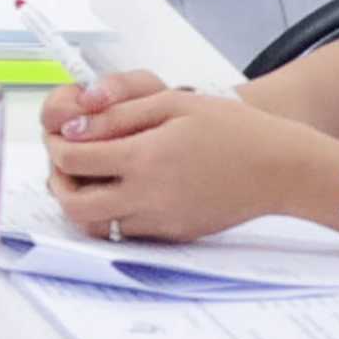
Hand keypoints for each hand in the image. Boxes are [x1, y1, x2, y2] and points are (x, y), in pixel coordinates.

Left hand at [42, 82, 338, 241]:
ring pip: (97, 226)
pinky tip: (123, 189)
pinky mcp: (176, 235)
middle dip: (59, 182)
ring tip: (90, 177)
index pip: (74, 159)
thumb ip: (119, 115)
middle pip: (75, 204)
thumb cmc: (232, 128)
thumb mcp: (173, 103)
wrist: (280, 168)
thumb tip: (73, 129)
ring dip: (82, 203)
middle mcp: (149, 197)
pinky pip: (127, 231)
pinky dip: (113, 214)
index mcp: (145, 158)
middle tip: (65, 163)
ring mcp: (162, 221)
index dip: (58, 144)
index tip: (63, 133)